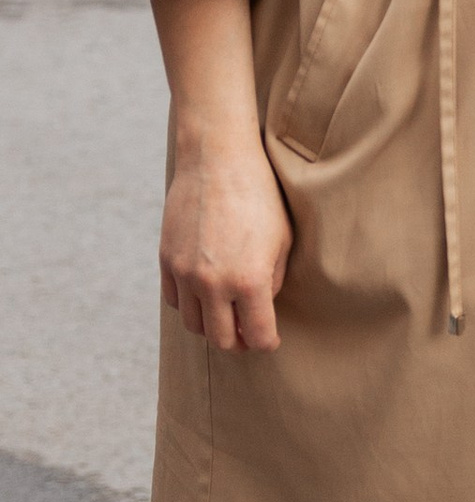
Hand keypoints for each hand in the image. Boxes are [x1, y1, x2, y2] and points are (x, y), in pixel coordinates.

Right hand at [148, 0, 289, 351]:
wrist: (217, 159)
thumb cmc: (260, 197)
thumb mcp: (281, 241)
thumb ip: (272, 282)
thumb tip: (261, 307)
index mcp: (249, 282)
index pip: (256, 337)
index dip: (266, 342)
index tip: (269, 337)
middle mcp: (212, 283)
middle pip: (220, 340)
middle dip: (237, 340)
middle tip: (247, 331)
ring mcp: (184, 273)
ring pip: (194, 325)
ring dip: (212, 324)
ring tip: (227, 313)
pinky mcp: (165, 260)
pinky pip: (175, 301)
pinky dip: (191, 304)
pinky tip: (206, 292)